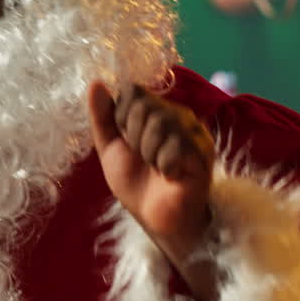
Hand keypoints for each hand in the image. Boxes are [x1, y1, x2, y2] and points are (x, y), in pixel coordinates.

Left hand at [88, 82, 214, 254]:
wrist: (153, 217)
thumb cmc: (134, 182)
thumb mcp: (109, 147)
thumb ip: (102, 116)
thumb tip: (95, 83)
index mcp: (155, 110)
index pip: (133, 91)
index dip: (121, 117)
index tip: (126, 141)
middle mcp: (178, 115)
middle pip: (144, 105)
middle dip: (134, 137)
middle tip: (143, 158)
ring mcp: (194, 132)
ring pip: (160, 123)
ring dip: (148, 152)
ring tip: (156, 167)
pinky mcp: (204, 151)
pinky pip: (176, 145)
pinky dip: (164, 164)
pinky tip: (171, 175)